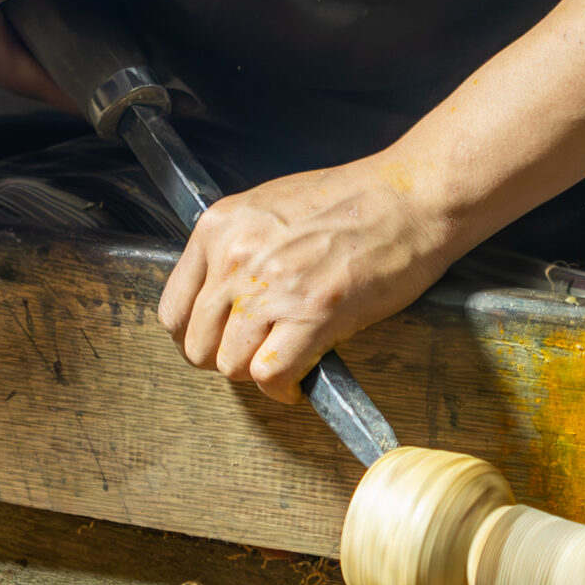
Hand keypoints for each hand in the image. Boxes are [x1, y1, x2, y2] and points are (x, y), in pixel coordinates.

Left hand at [157, 156, 457, 401]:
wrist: (411, 198)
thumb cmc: (353, 200)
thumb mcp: (270, 207)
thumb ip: (236, 248)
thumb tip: (221, 297)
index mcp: (218, 227)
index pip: (173, 310)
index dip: (196, 336)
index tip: (218, 341)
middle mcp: (235, 257)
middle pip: (198, 346)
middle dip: (226, 358)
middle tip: (257, 354)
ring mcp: (271, 287)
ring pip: (230, 366)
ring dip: (255, 373)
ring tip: (282, 362)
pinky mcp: (312, 314)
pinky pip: (271, 374)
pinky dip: (283, 387)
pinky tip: (298, 380)